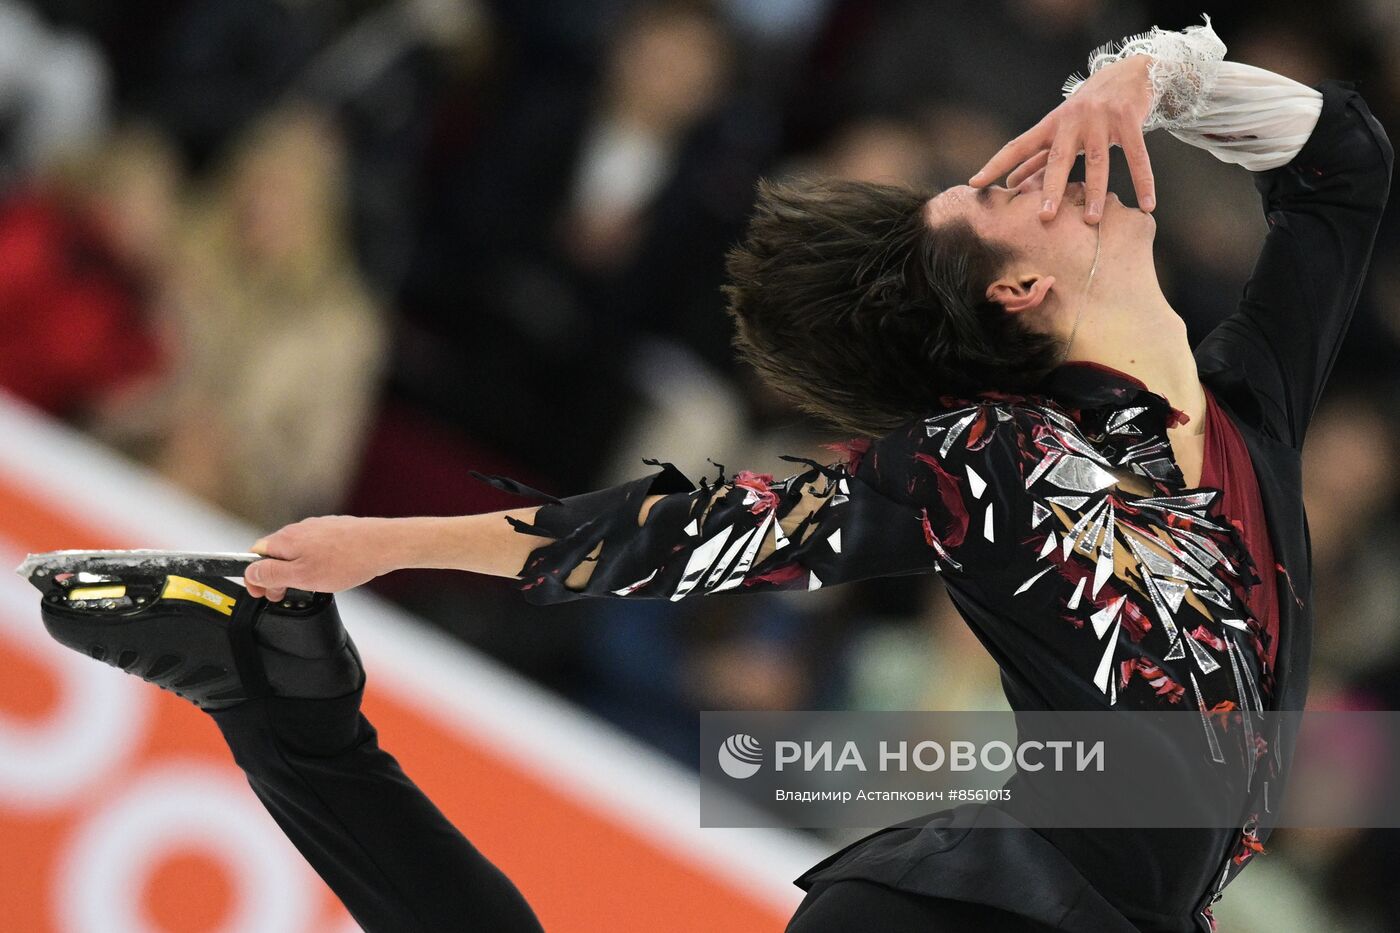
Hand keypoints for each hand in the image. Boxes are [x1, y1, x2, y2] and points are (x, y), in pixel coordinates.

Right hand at [245, 515, 396, 601]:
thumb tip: (250, 573)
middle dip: (276, 576)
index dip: (255, 577)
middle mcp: (299, 529)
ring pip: (296, 551)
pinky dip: (314, 563)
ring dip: (295, 570)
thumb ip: (272, 574)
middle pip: (275, 554)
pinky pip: (315, 548)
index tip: (261, 593)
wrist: (383, 545)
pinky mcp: (335, 531)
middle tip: (283, 595)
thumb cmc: (346, 561)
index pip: (255, 556)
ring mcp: (318, 528)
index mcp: (285, 539)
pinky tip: (327, 574)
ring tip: (308, 586)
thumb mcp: (302, 576)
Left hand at [969, 55, 1155, 223]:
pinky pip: (1138, 156)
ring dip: (1094, 193)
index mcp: (1050, 125)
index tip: (974, 183)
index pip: (1018, 146)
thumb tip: (1011, 184)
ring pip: (1098, 162)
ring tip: (1091, 221)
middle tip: (1044, 217)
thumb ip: (1037, 156)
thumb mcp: (1059, 129)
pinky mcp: (1130, 119)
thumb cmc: (1087, 109)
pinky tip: (1148, 204)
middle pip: (1059, 159)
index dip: (996, 164)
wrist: (1129, 72)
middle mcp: (1072, 120)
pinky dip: (1144, 181)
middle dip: (1051, 189)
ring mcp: (1101, 119)